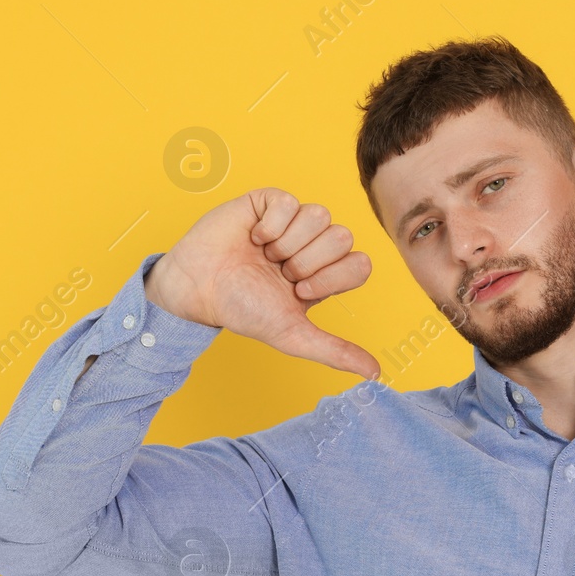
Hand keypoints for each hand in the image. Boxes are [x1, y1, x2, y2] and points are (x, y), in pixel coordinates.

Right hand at [143, 188, 379, 379]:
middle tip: (279, 273)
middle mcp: (314, 244)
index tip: (299, 292)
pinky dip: (270, 225)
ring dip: (287, 243)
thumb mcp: (293, 335)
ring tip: (265, 256)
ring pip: (319, 216)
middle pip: (342, 237)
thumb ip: (335, 351)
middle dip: (307, 262)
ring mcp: (294, 220)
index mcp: (326, 273)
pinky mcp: (270, 201)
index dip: (331, 278)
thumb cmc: (242, 310)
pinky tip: (254, 237)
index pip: (360, 264)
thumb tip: (376, 374)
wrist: (199, 290)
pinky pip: (290, 201)